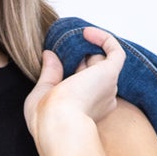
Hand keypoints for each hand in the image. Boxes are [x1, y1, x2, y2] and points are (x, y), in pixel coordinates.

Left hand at [24, 26, 124, 155]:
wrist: (57, 123)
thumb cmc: (46, 118)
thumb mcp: (41, 93)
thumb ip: (48, 73)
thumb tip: (48, 54)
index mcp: (85, 108)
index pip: (84, 83)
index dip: (73, 69)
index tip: (58, 59)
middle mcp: (101, 99)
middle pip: (94, 71)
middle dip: (80, 59)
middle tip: (62, 50)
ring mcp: (107, 87)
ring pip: (103, 61)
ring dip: (88, 49)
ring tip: (71, 41)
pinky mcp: (110, 73)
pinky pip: (115, 51)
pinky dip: (103, 38)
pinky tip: (86, 32)